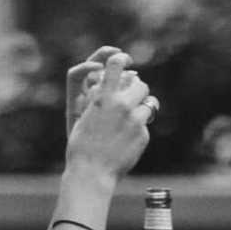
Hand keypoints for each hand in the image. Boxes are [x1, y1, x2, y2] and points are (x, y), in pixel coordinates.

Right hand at [66, 52, 151, 178]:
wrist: (92, 172)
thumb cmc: (81, 145)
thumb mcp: (82, 115)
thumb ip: (96, 98)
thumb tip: (107, 85)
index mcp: (103, 97)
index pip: (115, 63)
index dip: (121, 57)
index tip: (125, 59)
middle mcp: (122, 105)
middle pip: (141, 84)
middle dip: (137, 88)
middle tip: (131, 96)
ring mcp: (135, 120)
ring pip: (149, 102)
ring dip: (142, 107)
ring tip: (132, 117)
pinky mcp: (143, 135)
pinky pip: (146, 124)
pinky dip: (139, 129)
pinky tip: (127, 140)